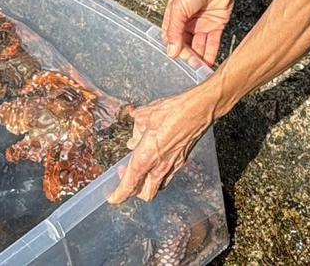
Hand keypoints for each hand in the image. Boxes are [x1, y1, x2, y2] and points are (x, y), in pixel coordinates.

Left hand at [107, 83, 219, 204]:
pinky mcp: (182, 162)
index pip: (130, 183)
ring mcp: (173, 166)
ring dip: (146, 183)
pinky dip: (158, 174)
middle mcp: (160, 167)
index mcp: (146, 157)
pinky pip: (167, 176)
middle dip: (133, 191)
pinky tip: (155, 160)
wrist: (197, 110)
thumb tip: (133, 141)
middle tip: (125, 175)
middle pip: (145, 194)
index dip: (119, 194)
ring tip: (139, 167)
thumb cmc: (171, 112)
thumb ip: (135, 132)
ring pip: (157, 186)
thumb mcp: (144, 117)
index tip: (112, 198)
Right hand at [161, 0, 237, 65]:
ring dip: (200, 57)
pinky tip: (209, 63)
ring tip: (200, 69)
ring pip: (200, 46)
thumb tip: (171, 51)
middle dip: (189, 56)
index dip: (175, 49)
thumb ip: (174, 31)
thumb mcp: (179, 8)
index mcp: (175, 17)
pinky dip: (211, 53)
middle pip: (186, 45)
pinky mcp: (217, 26)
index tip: (178, 58)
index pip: (172, 39)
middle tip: (192, 66)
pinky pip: (213, 43)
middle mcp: (188, 23)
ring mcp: (202, 25)